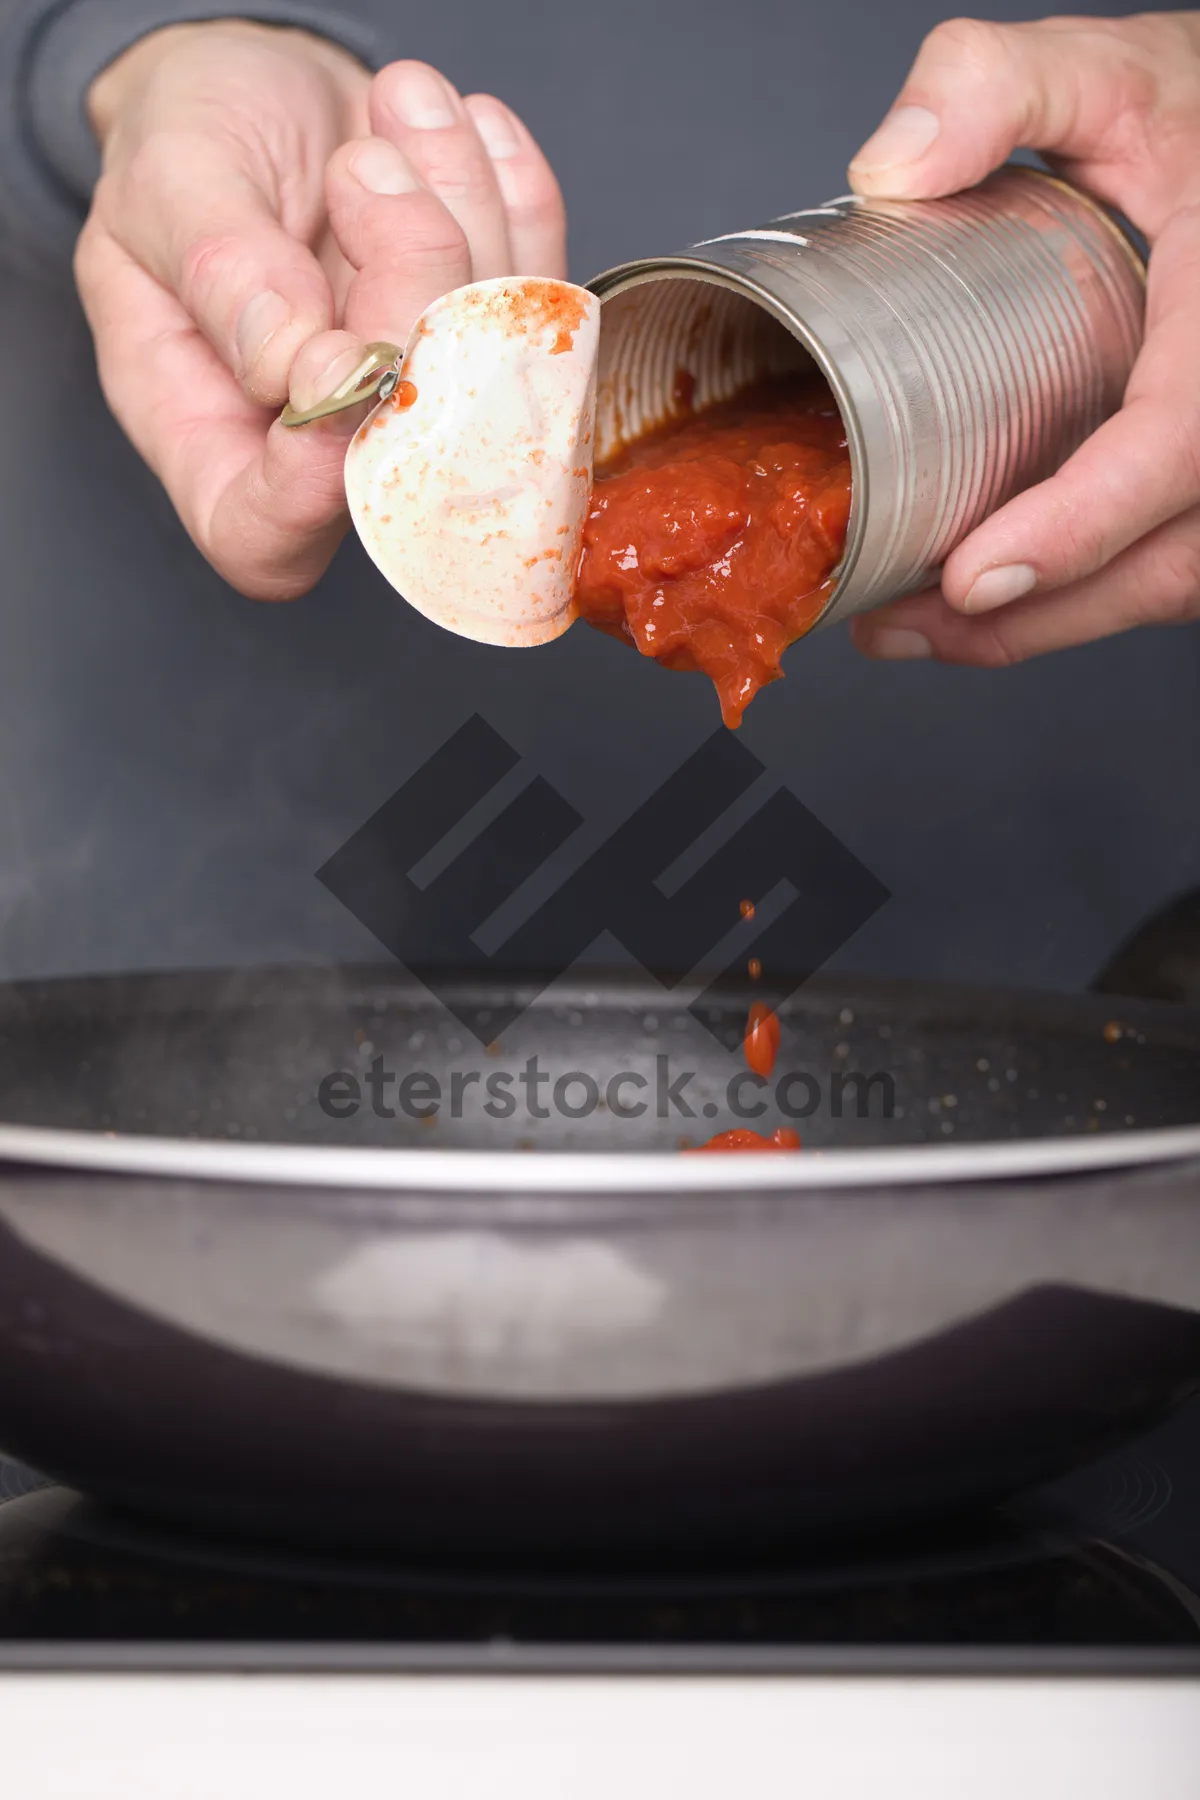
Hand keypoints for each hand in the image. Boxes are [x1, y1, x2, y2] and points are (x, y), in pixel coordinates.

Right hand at [78, 24, 565, 598]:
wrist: (262, 85)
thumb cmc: (186, 141)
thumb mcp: (167, 180)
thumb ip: (222, 273)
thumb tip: (295, 366)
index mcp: (209, 441)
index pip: (262, 537)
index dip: (310, 487)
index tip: (335, 363)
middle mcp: (328, 449)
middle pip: (408, 455)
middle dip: (412, 295)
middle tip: (369, 171)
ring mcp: (422, 404)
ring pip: (494, 364)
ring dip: (466, 215)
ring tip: (403, 113)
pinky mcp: (492, 343)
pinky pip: (543, 297)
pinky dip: (516, 197)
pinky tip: (468, 131)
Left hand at [845, 12, 1199, 666]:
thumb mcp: (1113, 72)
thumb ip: (999, 82)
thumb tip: (889, 168)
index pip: (1180, 443)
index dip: (1081, 524)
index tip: (975, 577)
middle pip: (1167, 560)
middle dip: (1029, 619)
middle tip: (898, 625)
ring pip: (1172, 588)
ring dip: (1046, 629)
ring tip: (918, 630)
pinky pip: (1174, 574)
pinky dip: (1084, 605)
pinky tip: (989, 610)